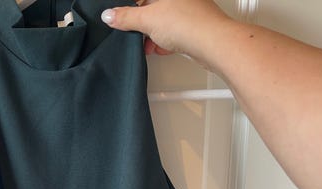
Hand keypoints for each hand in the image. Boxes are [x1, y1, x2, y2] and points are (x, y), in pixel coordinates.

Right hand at [101, 0, 231, 62]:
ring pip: (162, 20)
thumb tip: (110, 15)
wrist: (212, 43)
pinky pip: (173, 30)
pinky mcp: (193, 24)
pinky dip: (164, 40)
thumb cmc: (187, 23)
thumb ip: (125, 18)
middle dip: (141, 23)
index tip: (120, 18)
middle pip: (151, 7)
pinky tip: (160, 48)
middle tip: (134, 32)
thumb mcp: (146, 20)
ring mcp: (188, 8)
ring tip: (148, 44)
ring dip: (152, 34)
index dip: (129, 8)